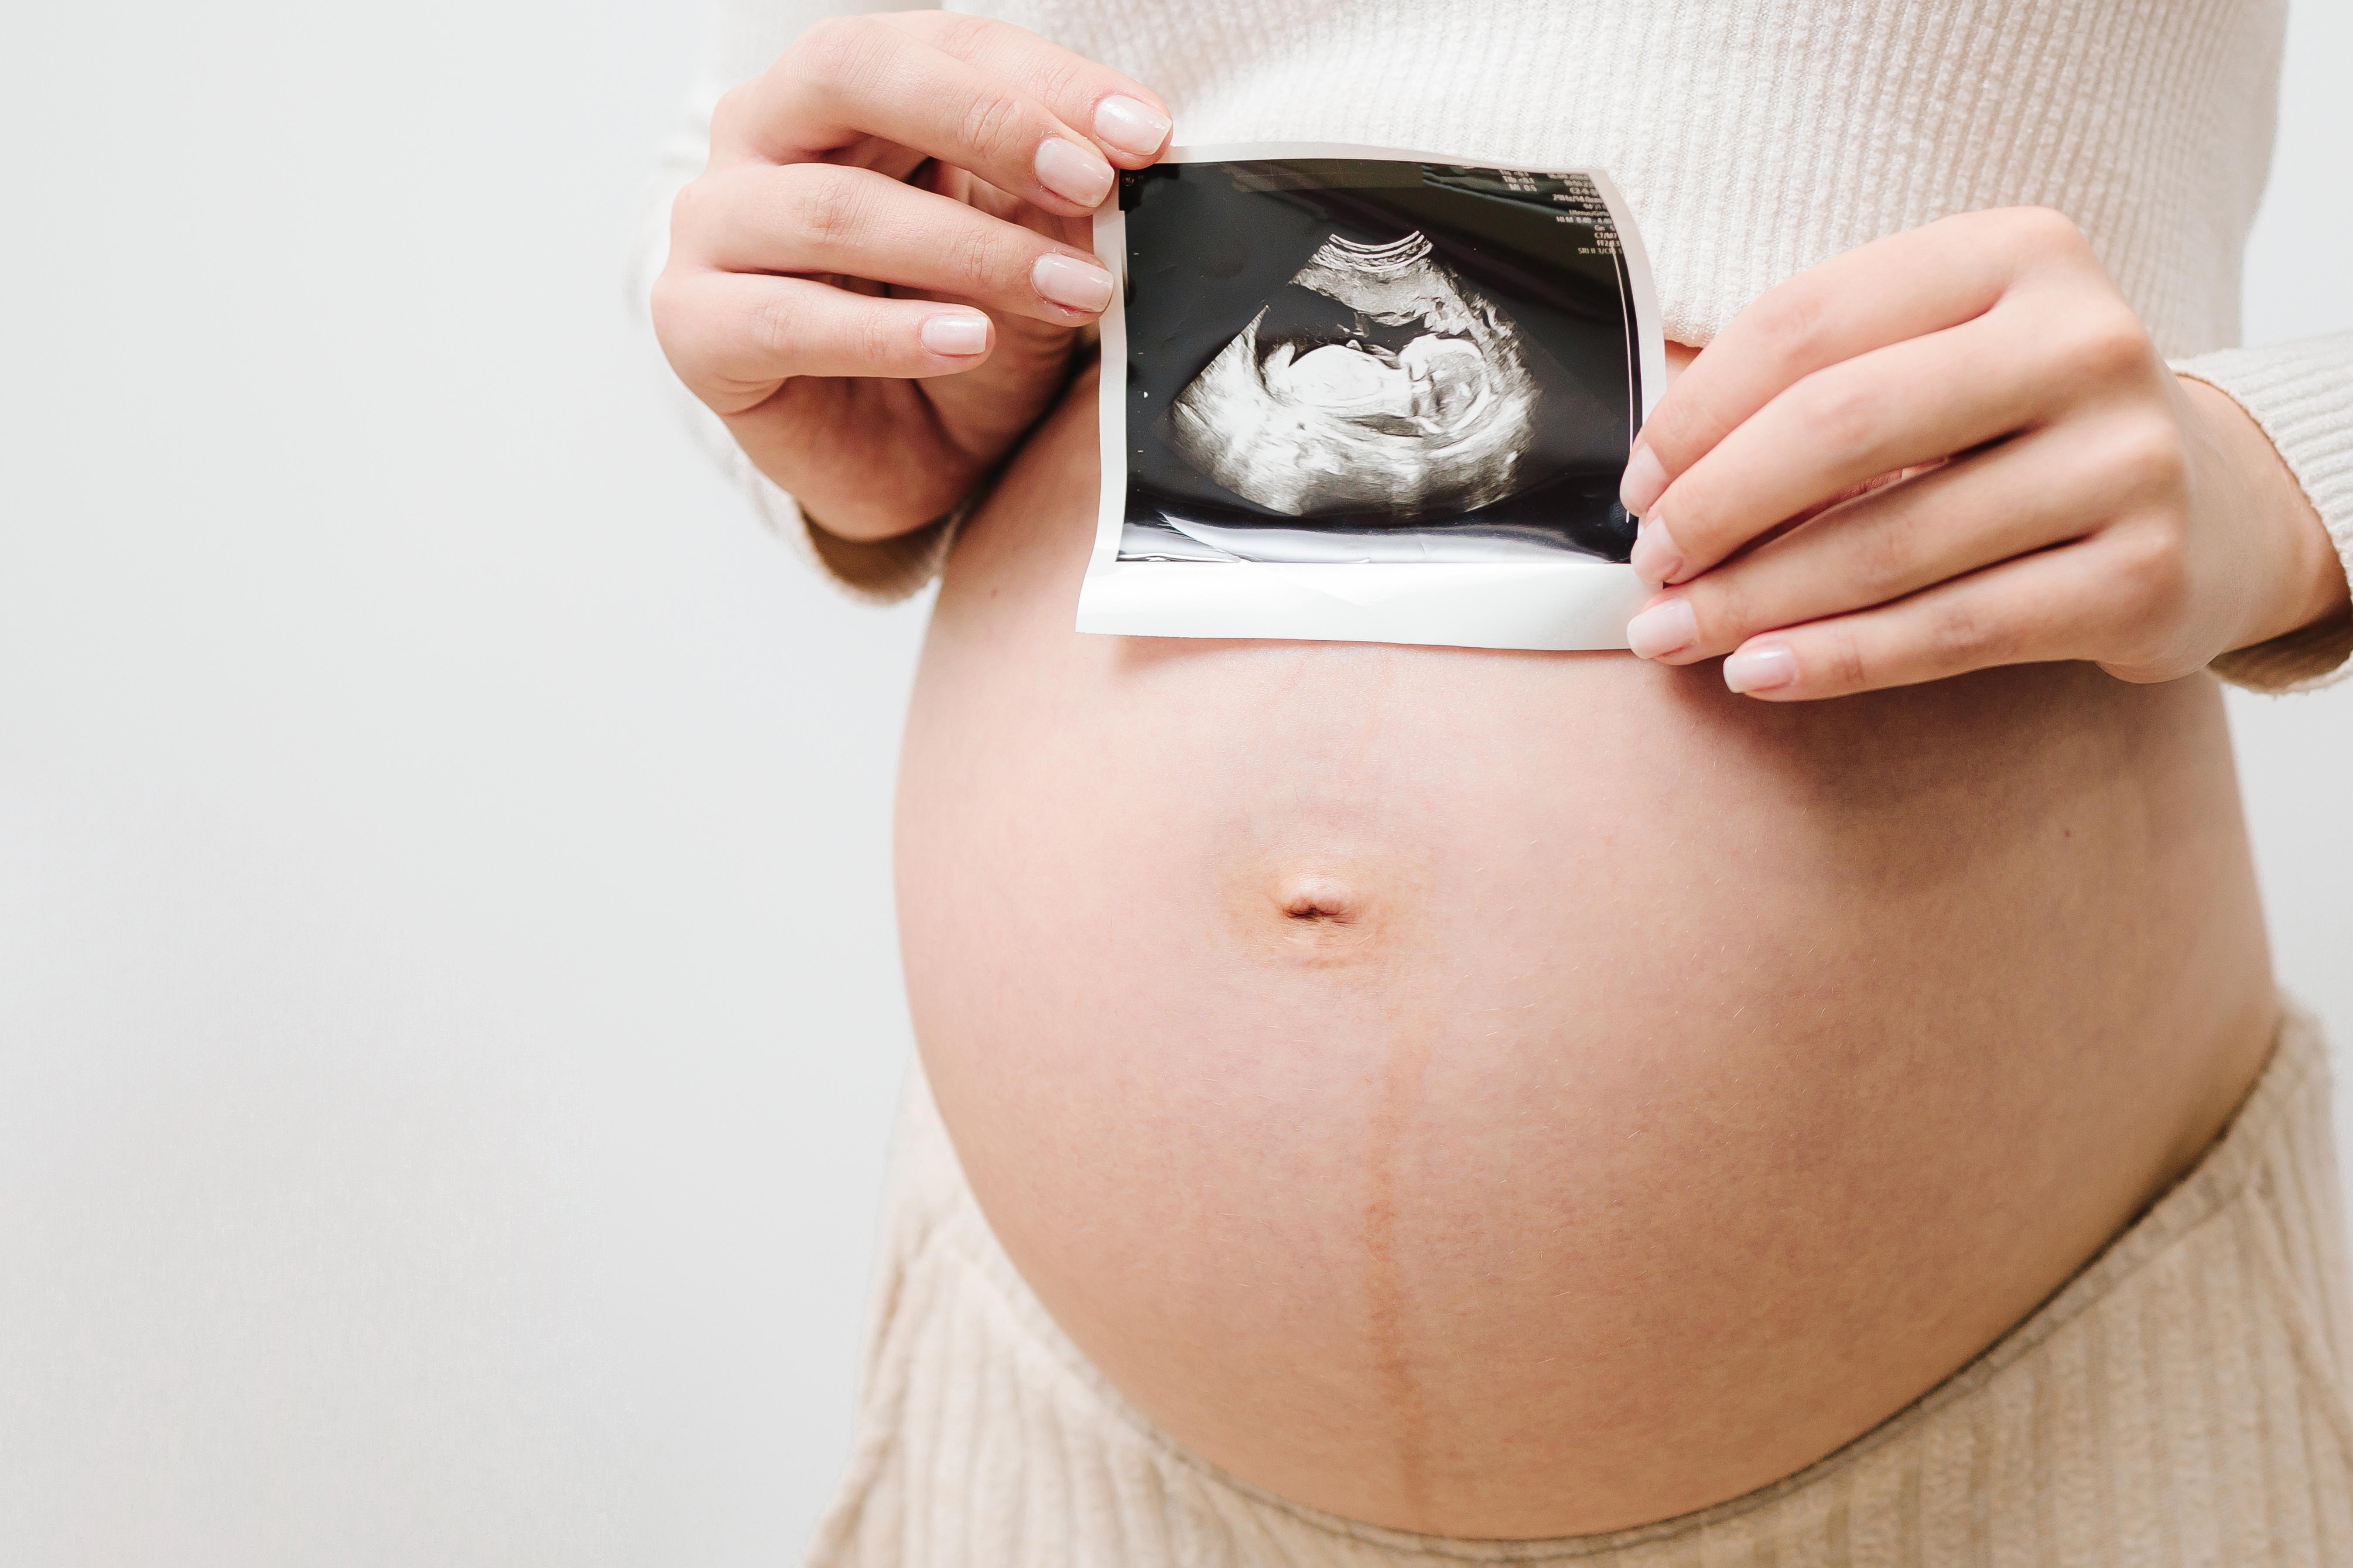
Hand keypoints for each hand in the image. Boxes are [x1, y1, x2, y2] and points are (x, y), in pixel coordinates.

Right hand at [650, 13, 1169, 540]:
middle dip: (988, 122)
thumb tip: (1115, 152)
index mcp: (845, 91)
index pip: (941, 43)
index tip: (1144, 133)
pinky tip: (967, 340)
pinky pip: (787, 317)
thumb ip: (1055, 201)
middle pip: (852, 72)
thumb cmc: (959, 338)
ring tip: (1067, 291)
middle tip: (1092, 185)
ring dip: (967, 250)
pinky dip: (888, 333)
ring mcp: (717, 225)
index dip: (1046, 80)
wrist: (908, 464)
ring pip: (833, 206)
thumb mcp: (1029, 258)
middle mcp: (763, 135)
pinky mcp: (695, 324)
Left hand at [1617, 207, 2348, 699]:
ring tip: (1670, 634)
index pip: (1809, 326)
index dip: (1699, 414)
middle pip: (1841, 428)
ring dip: (1753, 602)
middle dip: (1717, 508)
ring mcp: (2127, 459)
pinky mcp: (2143, 576)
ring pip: (1888, 546)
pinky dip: (1836, 660)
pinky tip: (1757, 673)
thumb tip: (1651, 473)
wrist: (2211, 501)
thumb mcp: (1938, 355)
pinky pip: (1951, 632)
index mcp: (2019, 254)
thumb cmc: (2019, 424)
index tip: (1638, 484)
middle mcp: (2087, 340)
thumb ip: (1813, 382)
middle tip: (1648, 567)